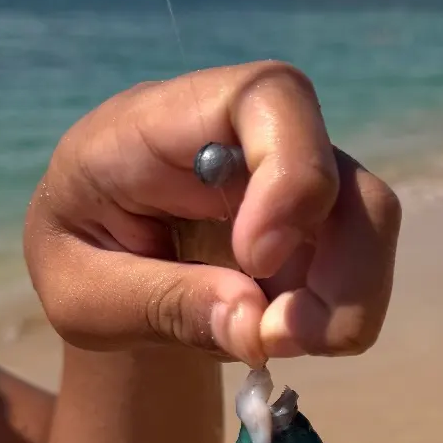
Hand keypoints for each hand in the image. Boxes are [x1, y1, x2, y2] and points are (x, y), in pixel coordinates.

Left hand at [24, 61, 401, 368]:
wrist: (95, 269)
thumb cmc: (74, 259)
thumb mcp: (81, 298)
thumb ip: (157, 305)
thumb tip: (256, 324)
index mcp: (162, 122)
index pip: (266, 97)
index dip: (290, 172)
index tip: (257, 257)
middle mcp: (244, 137)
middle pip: (337, 170)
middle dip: (339, 266)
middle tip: (284, 339)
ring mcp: (288, 177)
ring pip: (368, 219)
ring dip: (348, 299)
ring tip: (278, 345)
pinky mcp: (315, 225)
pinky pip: (358, 263)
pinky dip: (337, 314)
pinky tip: (280, 335)